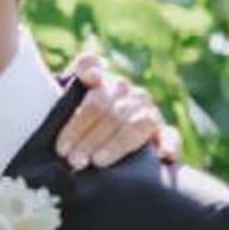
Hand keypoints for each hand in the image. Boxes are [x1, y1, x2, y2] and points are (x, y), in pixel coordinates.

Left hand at [55, 53, 181, 169]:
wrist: (95, 148)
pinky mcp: (161, 131)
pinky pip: (170, 134)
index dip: (89, 72)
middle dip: (87, 134)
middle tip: (72, 158)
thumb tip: (93, 75)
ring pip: (135, 123)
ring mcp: (144, 109)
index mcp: (96, 78)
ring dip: (116, 144)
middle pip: (107, 108)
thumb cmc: (68, 129)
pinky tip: (163, 156)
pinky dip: (169, 144)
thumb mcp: (58, 110)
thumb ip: (66, 91)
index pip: (89, 67)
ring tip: (97, 162)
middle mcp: (123, 89)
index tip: (90, 80)